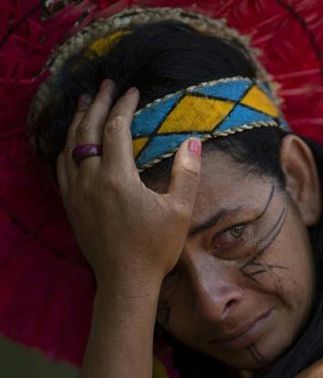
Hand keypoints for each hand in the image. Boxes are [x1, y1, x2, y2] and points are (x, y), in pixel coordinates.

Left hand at [57, 80, 201, 288]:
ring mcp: (76, 192)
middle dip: (98, 104)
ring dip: (78, 121)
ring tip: (85, 103)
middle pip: (89, 130)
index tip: (132, 90)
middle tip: (106, 84)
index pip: (117, 128)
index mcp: (118, 177)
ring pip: (70, 146)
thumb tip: (193, 141)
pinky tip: (72, 142)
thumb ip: (187, 173)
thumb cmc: (155, 247)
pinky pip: (61, 166)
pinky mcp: (70, 205)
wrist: (125, 281)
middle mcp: (90, 179)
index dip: (124, 105)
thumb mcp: (179, 210)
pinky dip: (66, 146)